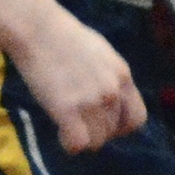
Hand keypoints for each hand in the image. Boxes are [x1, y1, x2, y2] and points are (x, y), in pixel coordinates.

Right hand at [12, 1, 145, 152]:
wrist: (38, 29)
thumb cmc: (64, 38)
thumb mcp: (101, 54)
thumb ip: (110, 78)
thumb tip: (111, 101)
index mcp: (123, 76)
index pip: (136, 119)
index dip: (120, 127)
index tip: (104, 124)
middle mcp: (112, 91)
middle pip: (112, 132)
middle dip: (97, 132)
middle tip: (79, 124)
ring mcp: (91, 100)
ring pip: (96, 141)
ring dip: (82, 137)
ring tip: (66, 125)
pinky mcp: (68, 109)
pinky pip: (78, 144)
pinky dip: (70, 145)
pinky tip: (60, 132)